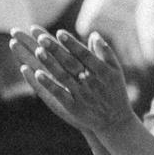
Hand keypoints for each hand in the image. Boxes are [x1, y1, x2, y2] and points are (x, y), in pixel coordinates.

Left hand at [13, 27, 135, 138]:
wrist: (115, 121)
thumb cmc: (116, 92)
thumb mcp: (116, 70)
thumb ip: (106, 52)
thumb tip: (94, 34)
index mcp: (102, 71)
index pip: (84, 54)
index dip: (72, 43)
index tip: (60, 33)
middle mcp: (91, 82)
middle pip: (71, 63)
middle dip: (56, 50)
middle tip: (41, 38)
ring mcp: (81, 94)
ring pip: (63, 76)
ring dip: (50, 63)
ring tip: (37, 51)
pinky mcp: (74, 107)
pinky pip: (59, 93)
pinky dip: (48, 83)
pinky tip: (37, 74)